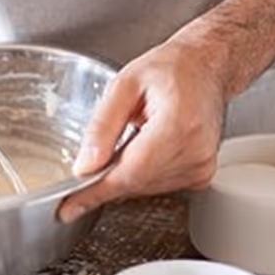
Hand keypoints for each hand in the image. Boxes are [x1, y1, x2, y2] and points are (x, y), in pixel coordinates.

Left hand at [58, 34, 232, 223]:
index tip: (68, 207)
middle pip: (136, 183)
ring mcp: (202, 165)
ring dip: (123, 174)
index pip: (130, 172)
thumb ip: (102, 126)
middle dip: (104, 179)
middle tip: (87, 163)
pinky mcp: (202, 173)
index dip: (96, 192)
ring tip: (127, 138)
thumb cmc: (171, 68)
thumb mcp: (124, 85)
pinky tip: (141, 147)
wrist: (206, 66)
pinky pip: (159, 185)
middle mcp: (195, 150)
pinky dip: (140, 174)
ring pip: (145, 188)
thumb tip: (85, 166)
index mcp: (178, 125)